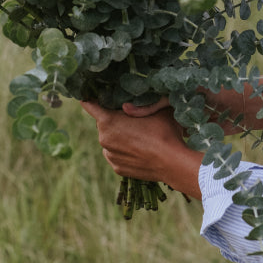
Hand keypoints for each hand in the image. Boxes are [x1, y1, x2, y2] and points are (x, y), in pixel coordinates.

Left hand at [81, 100, 202, 199]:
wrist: (173, 163)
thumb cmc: (164, 131)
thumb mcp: (154, 107)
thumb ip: (137, 102)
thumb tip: (124, 105)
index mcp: (107, 120)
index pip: (88, 104)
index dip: (91, 98)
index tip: (91, 94)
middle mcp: (103, 138)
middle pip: (103, 122)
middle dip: (114, 119)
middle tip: (131, 118)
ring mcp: (110, 154)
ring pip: (110, 139)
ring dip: (118, 136)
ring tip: (139, 136)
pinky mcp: (117, 168)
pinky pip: (116, 154)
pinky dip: (123, 151)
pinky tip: (139, 149)